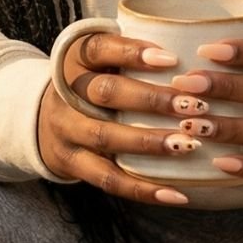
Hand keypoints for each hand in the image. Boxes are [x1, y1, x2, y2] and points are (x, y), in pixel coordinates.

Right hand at [37, 29, 206, 203]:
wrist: (43, 121)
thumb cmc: (93, 83)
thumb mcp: (101, 60)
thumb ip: (134, 52)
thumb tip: (200, 55)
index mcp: (76, 58)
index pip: (100, 49)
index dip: (133, 53)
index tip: (172, 59)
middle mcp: (65, 92)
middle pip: (106, 93)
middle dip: (152, 100)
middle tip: (193, 106)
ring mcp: (66, 130)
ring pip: (105, 136)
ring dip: (149, 143)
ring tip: (187, 145)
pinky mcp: (71, 163)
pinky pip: (108, 179)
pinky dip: (143, 189)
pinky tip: (177, 194)